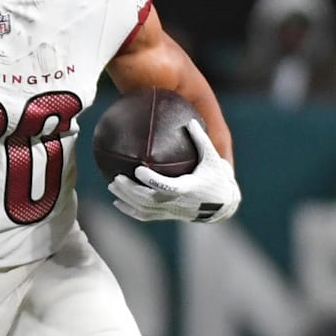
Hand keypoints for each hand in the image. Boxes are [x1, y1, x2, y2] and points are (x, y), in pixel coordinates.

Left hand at [107, 119, 240, 222]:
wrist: (222, 204)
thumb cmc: (216, 176)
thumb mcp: (212, 157)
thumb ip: (201, 139)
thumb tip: (189, 120)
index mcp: (188, 188)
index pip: (166, 187)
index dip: (151, 180)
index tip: (138, 169)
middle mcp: (177, 203)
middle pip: (149, 200)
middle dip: (131, 190)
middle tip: (116, 178)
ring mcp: (171, 211)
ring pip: (144, 210)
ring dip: (126, 199)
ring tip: (112, 186)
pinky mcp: (167, 215)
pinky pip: (146, 216)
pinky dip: (130, 210)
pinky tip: (117, 202)